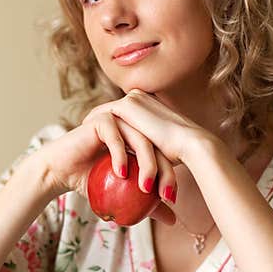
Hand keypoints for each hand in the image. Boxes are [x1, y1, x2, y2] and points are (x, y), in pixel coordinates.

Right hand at [33, 105, 176, 225]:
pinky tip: (121, 174)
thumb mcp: (123, 195)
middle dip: (165, 172)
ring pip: (140, 140)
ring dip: (147, 165)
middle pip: (157, 146)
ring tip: (145, 188)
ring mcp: (118, 119)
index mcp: (141, 138)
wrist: (58, 172)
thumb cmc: (89, 182)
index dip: (171, 176)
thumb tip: (173, 220)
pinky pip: (116, 137)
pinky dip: (121, 156)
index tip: (171, 199)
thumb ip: (148, 203)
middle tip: (164, 195)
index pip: (164, 154)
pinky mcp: (101, 119)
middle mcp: (132, 125)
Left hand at [93, 89, 212, 165]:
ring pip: (106, 111)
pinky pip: (103, 113)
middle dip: (96, 118)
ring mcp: (134, 99)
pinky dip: (93, 122)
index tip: (99, 138)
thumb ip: (152, 154)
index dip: (111, 126)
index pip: (124, 116)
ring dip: (93, 120)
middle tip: (84, 130)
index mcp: (149, 107)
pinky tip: (85, 131)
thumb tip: (149, 173)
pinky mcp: (128, 105)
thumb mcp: (162, 151)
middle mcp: (141, 98)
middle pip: (112, 110)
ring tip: (81, 131)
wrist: (191, 145)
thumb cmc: (182, 156)